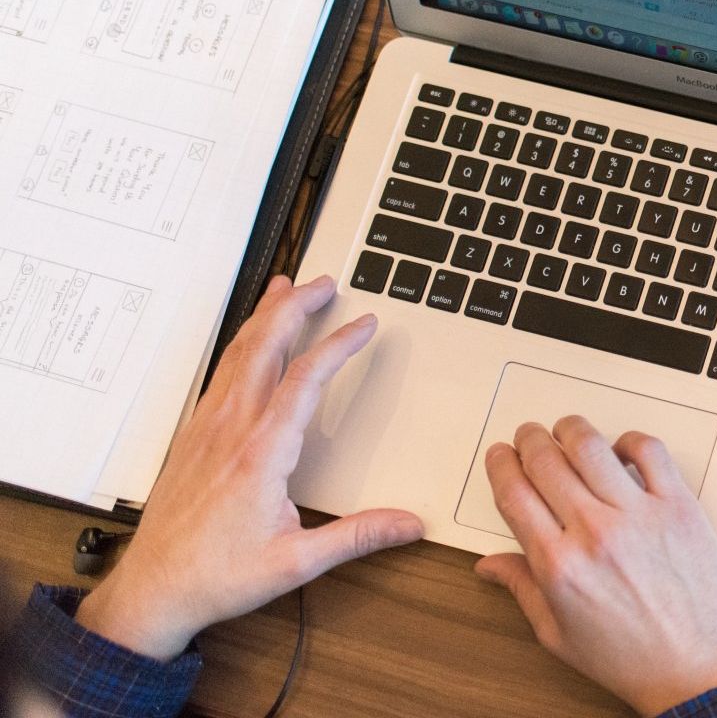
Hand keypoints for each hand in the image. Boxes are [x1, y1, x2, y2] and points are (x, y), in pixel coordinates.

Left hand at [77, 276, 424, 659]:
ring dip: (264, 318)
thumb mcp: (297, 562)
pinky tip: (249, 344)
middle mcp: (230, 431)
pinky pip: (220, 375)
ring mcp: (206, 429)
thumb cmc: (217, 575)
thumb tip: (407, 524)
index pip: (305, 380)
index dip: (338, 345)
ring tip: (286, 291)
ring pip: (237, 355)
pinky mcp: (193, 437)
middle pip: (263, 348)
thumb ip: (357, 537)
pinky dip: (241, 345)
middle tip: (323, 283)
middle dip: (295, 308)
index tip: (363, 324)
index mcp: (260, 454)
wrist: (153, 589)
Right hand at [475, 417, 716, 715]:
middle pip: (546, 460)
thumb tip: (491, 565)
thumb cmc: (632, 659)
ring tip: (568, 430)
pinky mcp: (679, 507)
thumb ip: (522, 590)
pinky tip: (622, 450)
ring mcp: (639, 515)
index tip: (501, 456)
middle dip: (529, 440)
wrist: (695, 669)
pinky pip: (650, 452)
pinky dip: (630, 440)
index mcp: (558, 564)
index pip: (514, 492)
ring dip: (571, 429)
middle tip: (529, 436)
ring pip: (591, 445)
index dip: (501, 465)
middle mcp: (595, 532)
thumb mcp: (559, 635)